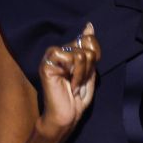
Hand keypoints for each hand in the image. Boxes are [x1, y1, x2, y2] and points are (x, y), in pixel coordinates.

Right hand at [37, 22, 100, 140]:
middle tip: (80, 81)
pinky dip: (76, 74)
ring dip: (83, 74)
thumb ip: (90, 49)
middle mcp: (59, 51)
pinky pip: (70, 59)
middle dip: (89, 67)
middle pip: (87, 45)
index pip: (89, 39)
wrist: (66, 116)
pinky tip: (69, 85)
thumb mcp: (90, 71)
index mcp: (69, 51)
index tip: (88, 72)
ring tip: (75, 84)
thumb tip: (89, 26)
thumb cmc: (77, 97)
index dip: (95, 55)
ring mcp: (51, 57)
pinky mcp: (47, 64)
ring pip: (81, 54)